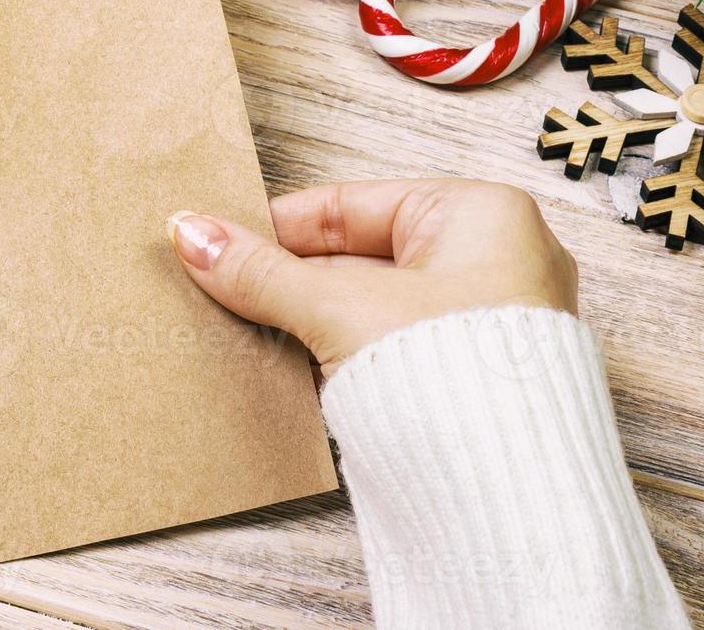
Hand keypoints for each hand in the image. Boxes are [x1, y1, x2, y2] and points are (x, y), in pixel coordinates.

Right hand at [167, 179, 577, 377]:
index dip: (278, 226)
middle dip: (286, 277)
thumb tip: (196, 237)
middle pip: (355, 256)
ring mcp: (480, 324)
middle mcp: (491, 262)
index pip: (352, 203)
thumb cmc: (460, 383)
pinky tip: (283, 362)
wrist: (508, 499)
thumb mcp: (339, 309)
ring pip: (365, 305)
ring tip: (243, 324)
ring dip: (304, 318)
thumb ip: (262, 273)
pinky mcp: (464, 378)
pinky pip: (382, 347)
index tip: (220, 241)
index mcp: (480, 216)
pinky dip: (333, 353)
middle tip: (219, 285)